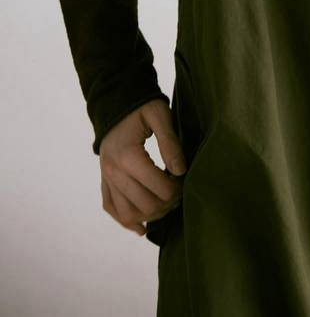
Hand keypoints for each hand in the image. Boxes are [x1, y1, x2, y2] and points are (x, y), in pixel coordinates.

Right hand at [99, 98, 185, 236]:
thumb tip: (181, 171)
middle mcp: (113, 172)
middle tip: (180, 190)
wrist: (116, 102)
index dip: (178, 188)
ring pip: (128, 214)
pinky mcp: (103, 181)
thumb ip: (171, 143)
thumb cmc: (142, 106)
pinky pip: (111, 209)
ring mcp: (105, 178)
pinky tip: (144, 226)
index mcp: (128, 156)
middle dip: (169, 203)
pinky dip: (127, 221)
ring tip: (167, 203)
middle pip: (146, 206)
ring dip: (152, 215)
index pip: (160, 189)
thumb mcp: (160, 115)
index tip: (185, 178)